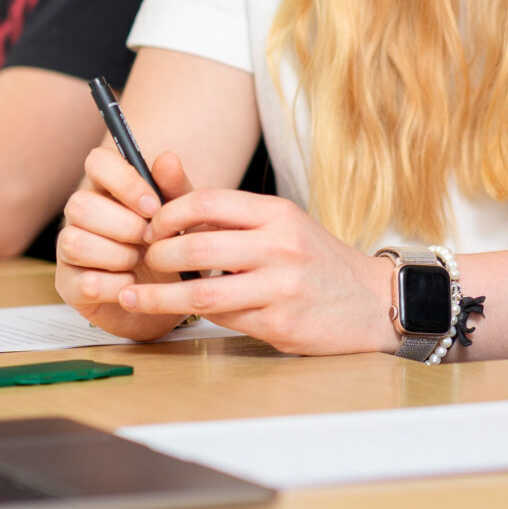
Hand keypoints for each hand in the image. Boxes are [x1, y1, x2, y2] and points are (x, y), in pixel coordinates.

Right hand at [56, 145, 188, 340]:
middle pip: (79, 204)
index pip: (97, 161)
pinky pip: (86, 283)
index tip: (154, 206)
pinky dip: (118, 286)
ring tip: (139, 263)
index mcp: (107, 189)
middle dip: (124, 226)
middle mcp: (81, 216)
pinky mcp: (70, 286)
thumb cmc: (170, 248)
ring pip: (74, 242)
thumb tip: (167, 159)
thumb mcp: (182, 216)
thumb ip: (175, 189)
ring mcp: (70, 251)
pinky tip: (132, 285)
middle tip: (150, 240)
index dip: (124, 181)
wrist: (170, 298)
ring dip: (118, 256)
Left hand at [122, 188, 396, 355]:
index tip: (151, 227)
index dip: (168, 214)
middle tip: (145, 261)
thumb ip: (228, 212)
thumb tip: (166, 184)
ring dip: (159, 297)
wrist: (373, 302)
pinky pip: (224, 320)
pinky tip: (187, 313)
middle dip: (157, 256)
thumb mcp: (281, 224)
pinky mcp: (281, 324)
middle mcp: (281, 246)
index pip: (208, 200)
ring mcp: (282, 287)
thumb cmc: (317, 261)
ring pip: (201, 293)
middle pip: (196, 246)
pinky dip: (199, 317)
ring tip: (135, 296)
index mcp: (278, 213)